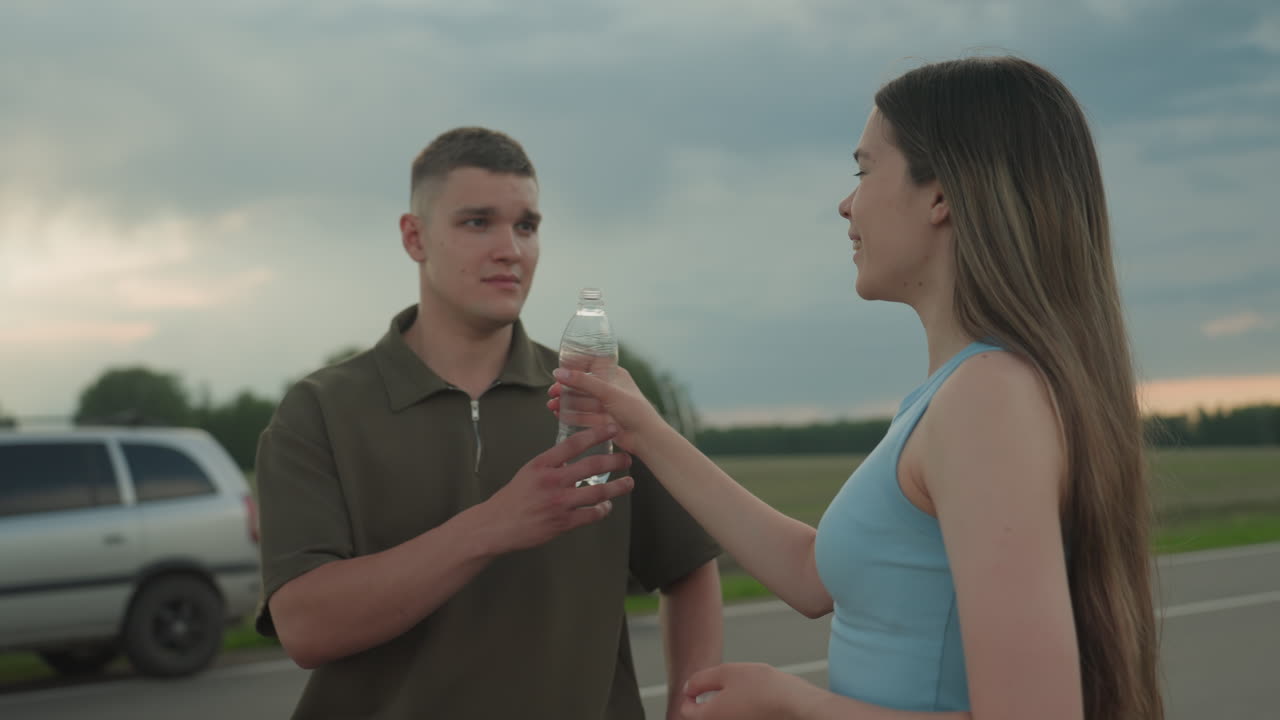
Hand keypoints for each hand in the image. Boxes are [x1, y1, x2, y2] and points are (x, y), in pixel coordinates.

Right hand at [480, 424, 634, 552]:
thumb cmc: (513, 498)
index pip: (574, 444)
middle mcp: (552, 481)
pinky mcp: (562, 523)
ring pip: (597, 492)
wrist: (496, 525)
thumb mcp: (529, 472)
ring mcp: (559, 503)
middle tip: (627, 458)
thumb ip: (552, 464)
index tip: (612, 428)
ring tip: (629, 483)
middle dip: (615, 460)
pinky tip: (607, 506)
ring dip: (617, 487)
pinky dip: (602, 510)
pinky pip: (590, 515)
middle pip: (591, 465)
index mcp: (542, 464)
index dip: (596, 434)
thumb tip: (573, 456)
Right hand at [548, 366, 664, 454]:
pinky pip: (583, 415)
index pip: (590, 365)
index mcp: (614, 374)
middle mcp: (609, 388)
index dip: (574, 366)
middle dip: (566, 387)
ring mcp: (606, 405)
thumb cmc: (634, 410)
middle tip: (552, 392)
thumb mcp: (607, 391)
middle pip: (582, 384)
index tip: (559, 370)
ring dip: (565, 401)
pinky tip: (558, 414)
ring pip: (581, 401)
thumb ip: (582, 382)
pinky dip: (570, 414)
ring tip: (551, 405)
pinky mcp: (602, 420)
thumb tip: (558, 372)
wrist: (646, 438)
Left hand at [679, 663, 818, 719]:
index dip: (691, 694)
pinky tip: (754, 701)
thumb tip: (689, 688)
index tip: (701, 685)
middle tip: (724, 687)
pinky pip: (736, 718)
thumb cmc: (764, 687)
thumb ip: (701, 679)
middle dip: (708, 701)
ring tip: (743, 693)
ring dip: (725, 706)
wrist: (796, 704)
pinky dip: (739, 711)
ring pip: (722, 717)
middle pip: (704, 717)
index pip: (686, 710)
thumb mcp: (727, 672)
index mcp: (709, 716)